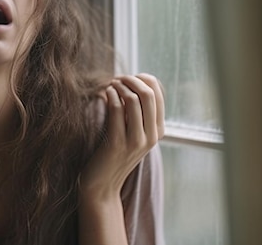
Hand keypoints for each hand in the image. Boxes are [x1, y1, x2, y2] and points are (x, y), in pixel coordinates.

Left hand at [80, 73, 164, 202]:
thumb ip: (136, 112)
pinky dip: (109, 95)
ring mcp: (135, 141)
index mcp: (158, 131)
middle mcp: (151, 136)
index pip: (158, 93)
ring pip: (132, 99)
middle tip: (117, 79)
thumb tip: (132, 81)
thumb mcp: (132, 132)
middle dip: (131, 80)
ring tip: (109, 85)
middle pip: (148, 94)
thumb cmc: (114, 153)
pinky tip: (103, 94)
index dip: (142, 78)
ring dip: (118, 86)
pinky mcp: (117, 143)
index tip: (128, 78)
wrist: (103, 185)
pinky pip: (116, 109)